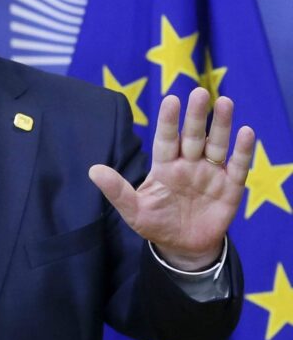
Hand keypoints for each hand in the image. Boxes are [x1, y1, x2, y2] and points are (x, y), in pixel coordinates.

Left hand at [89, 87, 254, 270]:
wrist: (183, 248)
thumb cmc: (156, 224)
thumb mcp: (134, 210)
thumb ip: (116, 190)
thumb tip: (92, 170)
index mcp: (164, 166)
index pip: (166, 138)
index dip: (168, 121)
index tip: (171, 100)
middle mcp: (188, 164)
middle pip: (193, 136)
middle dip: (196, 115)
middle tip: (200, 92)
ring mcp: (210, 174)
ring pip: (216, 144)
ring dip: (222, 125)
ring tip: (225, 102)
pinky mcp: (229, 188)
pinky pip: (237, 166)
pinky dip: (243, 151)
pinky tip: (246, 132)